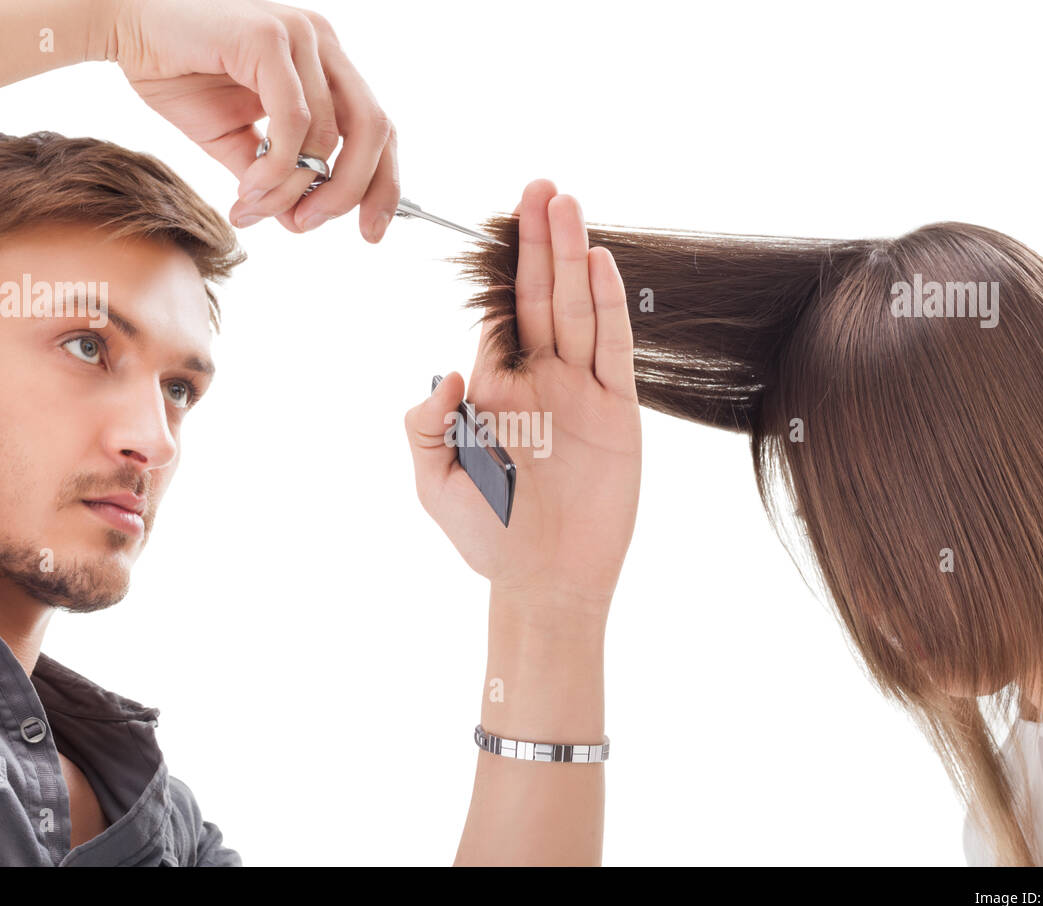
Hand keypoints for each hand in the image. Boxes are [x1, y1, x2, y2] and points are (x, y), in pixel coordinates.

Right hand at [94, 0, 399, 239]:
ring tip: (255, 207)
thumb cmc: (178, 72)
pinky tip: (247, 186)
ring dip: (293, 188)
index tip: (371, 232)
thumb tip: (300, 221)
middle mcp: (323, 44)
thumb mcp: (235, 138)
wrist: (121, 27)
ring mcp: (300, 36)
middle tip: (307, 225)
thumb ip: (273, 174)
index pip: (378, 129)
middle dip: (350, 192)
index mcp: (325, 66)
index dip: (384, 184)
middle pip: (374, 131)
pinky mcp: (269, 38)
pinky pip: (293, 122)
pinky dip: (276, 166)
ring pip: (327, 136)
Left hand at [404, 180, 641, 615]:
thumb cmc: (486, 535)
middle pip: (540, 297)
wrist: (545, 581)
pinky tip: (599, 264)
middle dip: (539, 243)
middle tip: (540, 187)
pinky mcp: (616, 411)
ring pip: (577, 311)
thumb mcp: (436, 483)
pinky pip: (612, 349)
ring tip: (567, 205)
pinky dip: (608, 306)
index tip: (504, 218)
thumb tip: (444, 371)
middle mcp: (539, 379)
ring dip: (572, 257)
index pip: (500, 312)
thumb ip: (427, 426)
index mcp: (495, 388)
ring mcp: (580, 391)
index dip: (503, 267)